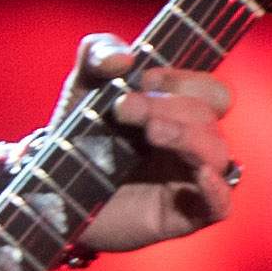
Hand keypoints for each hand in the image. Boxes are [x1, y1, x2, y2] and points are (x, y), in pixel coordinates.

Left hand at [69, 36, 235, 252]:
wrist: (51, 190)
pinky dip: (216, 190)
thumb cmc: (78, 137)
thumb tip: (125, 57)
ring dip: (186, 136)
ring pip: (217, 154)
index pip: (210, 91)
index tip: (144, 78)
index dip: (183, 81)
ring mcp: (189, 180)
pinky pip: (220, 206)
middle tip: (125, 108)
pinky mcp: (182, 216)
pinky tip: (200, 175)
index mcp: (179, 113)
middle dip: (169, 107)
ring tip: (149, 132)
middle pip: (208, 117)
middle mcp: (190, 145)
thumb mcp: (83, 87)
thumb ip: (98, 54)